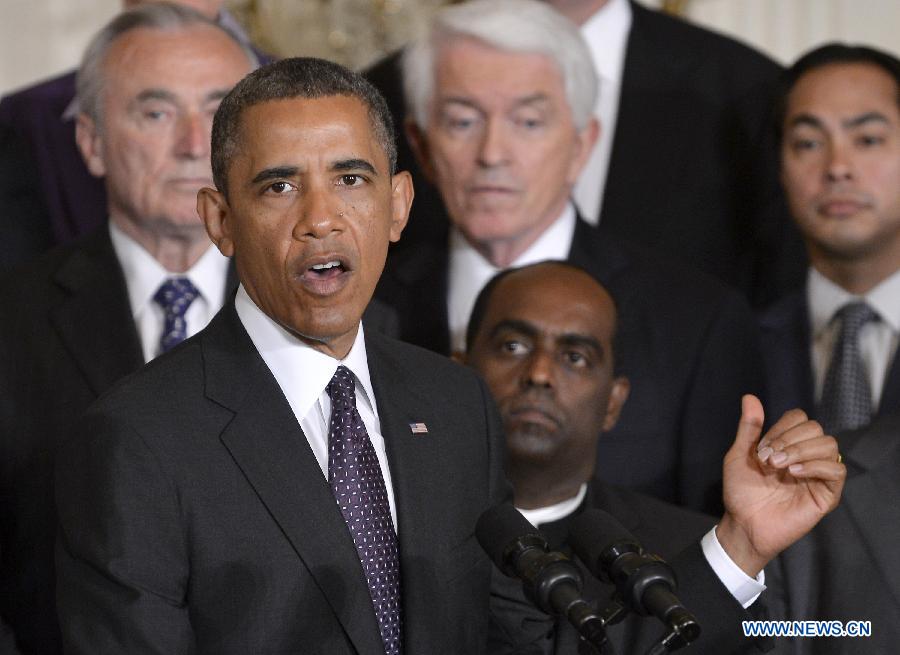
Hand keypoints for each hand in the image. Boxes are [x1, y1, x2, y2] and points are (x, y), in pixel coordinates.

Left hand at [716, 395, 844, 576]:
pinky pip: (837, 470)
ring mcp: (818, 475)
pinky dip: (816, 466)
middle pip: (815, 428)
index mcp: (788, 444)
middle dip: (789, 439)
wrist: (743, 523)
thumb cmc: (741, 491)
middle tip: (769, 460)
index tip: (761, 448)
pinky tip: (794, 473)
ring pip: (829, 445)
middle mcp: (806, 456)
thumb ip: (749, 427)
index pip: (800, 418)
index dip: (781, 428)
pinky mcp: (827, 494)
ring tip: (779, 467)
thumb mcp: (739, 454)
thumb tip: (749, 397)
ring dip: (801, 451)